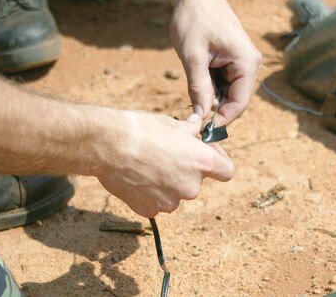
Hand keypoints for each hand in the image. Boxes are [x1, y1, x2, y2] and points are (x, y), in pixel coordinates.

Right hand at [92, 110, 233, 217]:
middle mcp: (191, 187)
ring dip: (166, 183)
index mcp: (202, 163)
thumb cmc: (141, 129)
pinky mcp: (149, 211)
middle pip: (196, 182)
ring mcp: (170, 202)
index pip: (227, 171)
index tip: (205, 153)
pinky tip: (135, 178)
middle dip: (185, 171)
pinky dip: (148, 194)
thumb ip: (189, 131)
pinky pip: (154, 203)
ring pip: (174, 194)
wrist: (108, 145)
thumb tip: (196, 126)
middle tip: (165, 155)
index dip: (218, 161)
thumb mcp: (171, 123)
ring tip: (146, 165)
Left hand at [170, 0, 261, 125]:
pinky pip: (225, 82)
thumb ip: (198, 88)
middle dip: (215, 110)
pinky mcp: (234, 60)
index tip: (201, 130)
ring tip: (191, 91)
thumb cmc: (194, 19)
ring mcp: (243, 62)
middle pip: (235, 100)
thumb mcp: (193, 57)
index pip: (239, 104)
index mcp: (246, 63)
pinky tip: (196, 79)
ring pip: (229, 93)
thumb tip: (201, 117)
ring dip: (211, 97)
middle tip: (190, 116)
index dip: (222, 120)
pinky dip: (210, 87)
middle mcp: (250, 64)